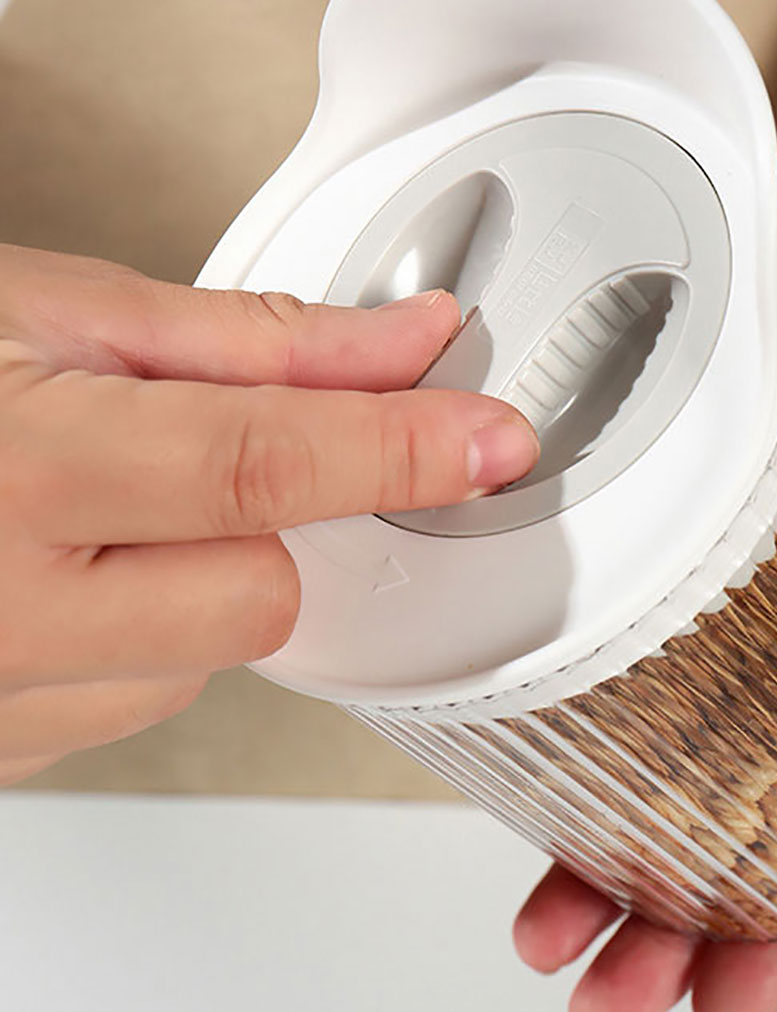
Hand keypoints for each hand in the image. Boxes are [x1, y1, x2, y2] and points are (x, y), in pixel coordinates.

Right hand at [0, 246, 538, 786]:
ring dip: (192, 576)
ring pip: (205, 659)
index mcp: (15, 471)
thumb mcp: (57, 312)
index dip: (400, 447)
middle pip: (253, 596)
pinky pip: (138, 699)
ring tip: (89, 502)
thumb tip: (405, 345)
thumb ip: (250, 342)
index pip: (262, 466)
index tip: (493, 440)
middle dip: (258, 521)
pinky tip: (62, 565)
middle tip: (173, 450)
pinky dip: (140, 631)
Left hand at [512, 211, 776, 1011]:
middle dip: (665, 922)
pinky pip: (637, 615)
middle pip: (737, 821)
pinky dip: (585, 683)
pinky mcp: (707, 514)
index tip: (725, 1003)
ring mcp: (760, 592)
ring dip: (599, 840)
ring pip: (666, 746)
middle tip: (597, 993)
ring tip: (540, 923)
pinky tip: (531, 744)